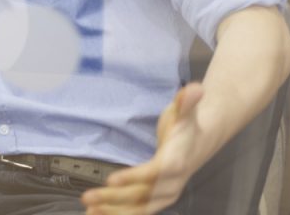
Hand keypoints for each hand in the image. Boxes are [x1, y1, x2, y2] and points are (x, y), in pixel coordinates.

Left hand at [82, 83, 204, 214]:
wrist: (202, 140)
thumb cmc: (187, 124)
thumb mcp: (185, 111)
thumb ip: (186, 101)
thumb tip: (196, 88)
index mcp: (176, 162)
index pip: (153, 173)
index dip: (132, 177)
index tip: (110, 180)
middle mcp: (172, 183)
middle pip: (141, 194)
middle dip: (113, 198)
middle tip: (87, 197)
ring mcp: (166, 194)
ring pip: (138, 207)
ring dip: (113, 211)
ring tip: (89, 211)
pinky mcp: (159, 199)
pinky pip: (138, 211)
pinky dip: (118, 214)